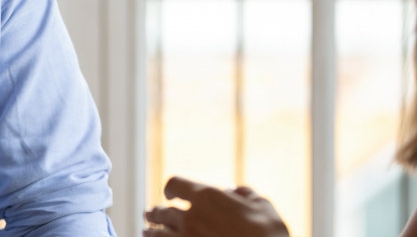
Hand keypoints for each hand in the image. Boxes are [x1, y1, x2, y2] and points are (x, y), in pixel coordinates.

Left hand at [144, 176, 289, 236]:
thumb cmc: (270, 234)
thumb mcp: (264, 205)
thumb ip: (245, 194)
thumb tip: (234, 191)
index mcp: (207, 197)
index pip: (175, 184)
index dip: (171, 188)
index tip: (171, 194)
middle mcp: (190, 218)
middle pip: (162, 212)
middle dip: (155, 212)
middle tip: (150, 213)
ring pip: (157, 234)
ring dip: (150, 231)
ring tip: (146, 231)